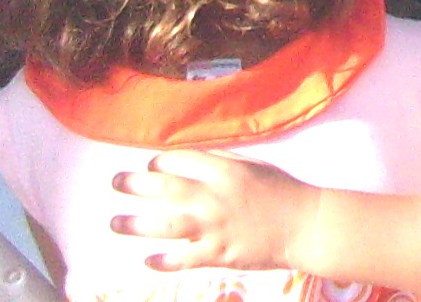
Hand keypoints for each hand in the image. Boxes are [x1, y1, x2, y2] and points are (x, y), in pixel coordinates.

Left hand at [109, 152, 313, 273]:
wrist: (305, 224)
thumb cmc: (280, 191)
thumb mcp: (254, 167)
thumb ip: (222, 162)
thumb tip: (190, 158)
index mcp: (226, 171)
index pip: (182, 159)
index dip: (159, 161)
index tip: (149, 166)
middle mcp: (216, 197)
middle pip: (166, 188)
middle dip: (135, 184)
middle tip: (116, 182)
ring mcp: (215, 227)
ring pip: (166, 225)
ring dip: (136, 224)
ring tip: (115, 222)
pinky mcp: (219, 254)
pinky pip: (183, 259)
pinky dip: (163, 261)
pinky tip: (147, 260)